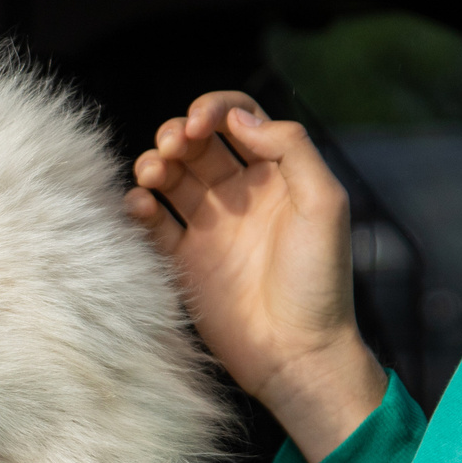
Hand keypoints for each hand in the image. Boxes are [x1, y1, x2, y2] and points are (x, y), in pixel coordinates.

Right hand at [123, 93, 388, 462]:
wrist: (297, 352)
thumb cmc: (319, 281)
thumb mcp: (324, 203)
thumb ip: (291, 148)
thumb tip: (240, 120)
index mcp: (277, 175)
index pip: (239, 119)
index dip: (214, 110)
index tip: (200, 124)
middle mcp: (240, 196)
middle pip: (196, 143)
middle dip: (177, 133)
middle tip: (173, 148)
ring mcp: (210, 228)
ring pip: (170, 177)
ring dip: (153, 164)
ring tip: (152, 175)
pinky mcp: (184, 262)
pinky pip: (152, 223)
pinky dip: (138, 206)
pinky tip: (139, 206)